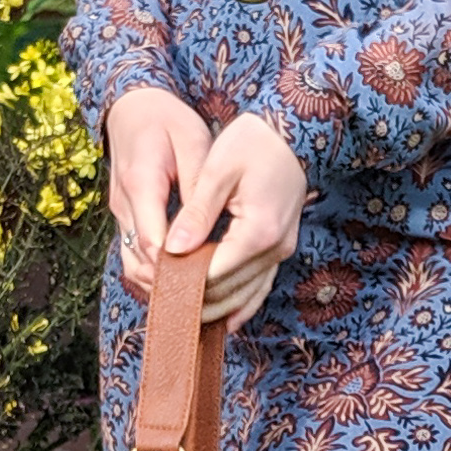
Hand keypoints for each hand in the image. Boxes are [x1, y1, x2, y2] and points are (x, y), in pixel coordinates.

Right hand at [105, 86, 212, 304]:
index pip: (153, 241)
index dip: (176, 269)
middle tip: (207, 299)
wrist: (133, 106)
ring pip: (133, 264)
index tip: (205, 285)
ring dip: (160, 283)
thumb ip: (197, 188)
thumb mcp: (193, 142)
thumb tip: (203, 233)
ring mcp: (120, 213)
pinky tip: (183, 279)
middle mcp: (123, 205)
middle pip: (140, 261)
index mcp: (141, 184)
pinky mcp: (124, 217)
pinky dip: (154, 271)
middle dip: (170, 284)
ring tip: (198, 296)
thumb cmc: (168, 119)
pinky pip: (134, 254)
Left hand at [167, 110, 309, 328]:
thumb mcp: (219, 170)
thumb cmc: (254, 143)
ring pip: (246, 295)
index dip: (184, 283)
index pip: (214, 273)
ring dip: (216, 308)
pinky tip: (223, 318)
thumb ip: (196, 214)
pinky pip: (260, 286)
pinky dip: (240, 304)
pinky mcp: (281, 247)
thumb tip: (173, 250)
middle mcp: (274, 248)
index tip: (156, 284)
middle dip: (196, 300)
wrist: (293, 131)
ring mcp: (281, 250)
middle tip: (162, 304)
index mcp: (258, 230)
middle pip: (229, 291)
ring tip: (185, 316)